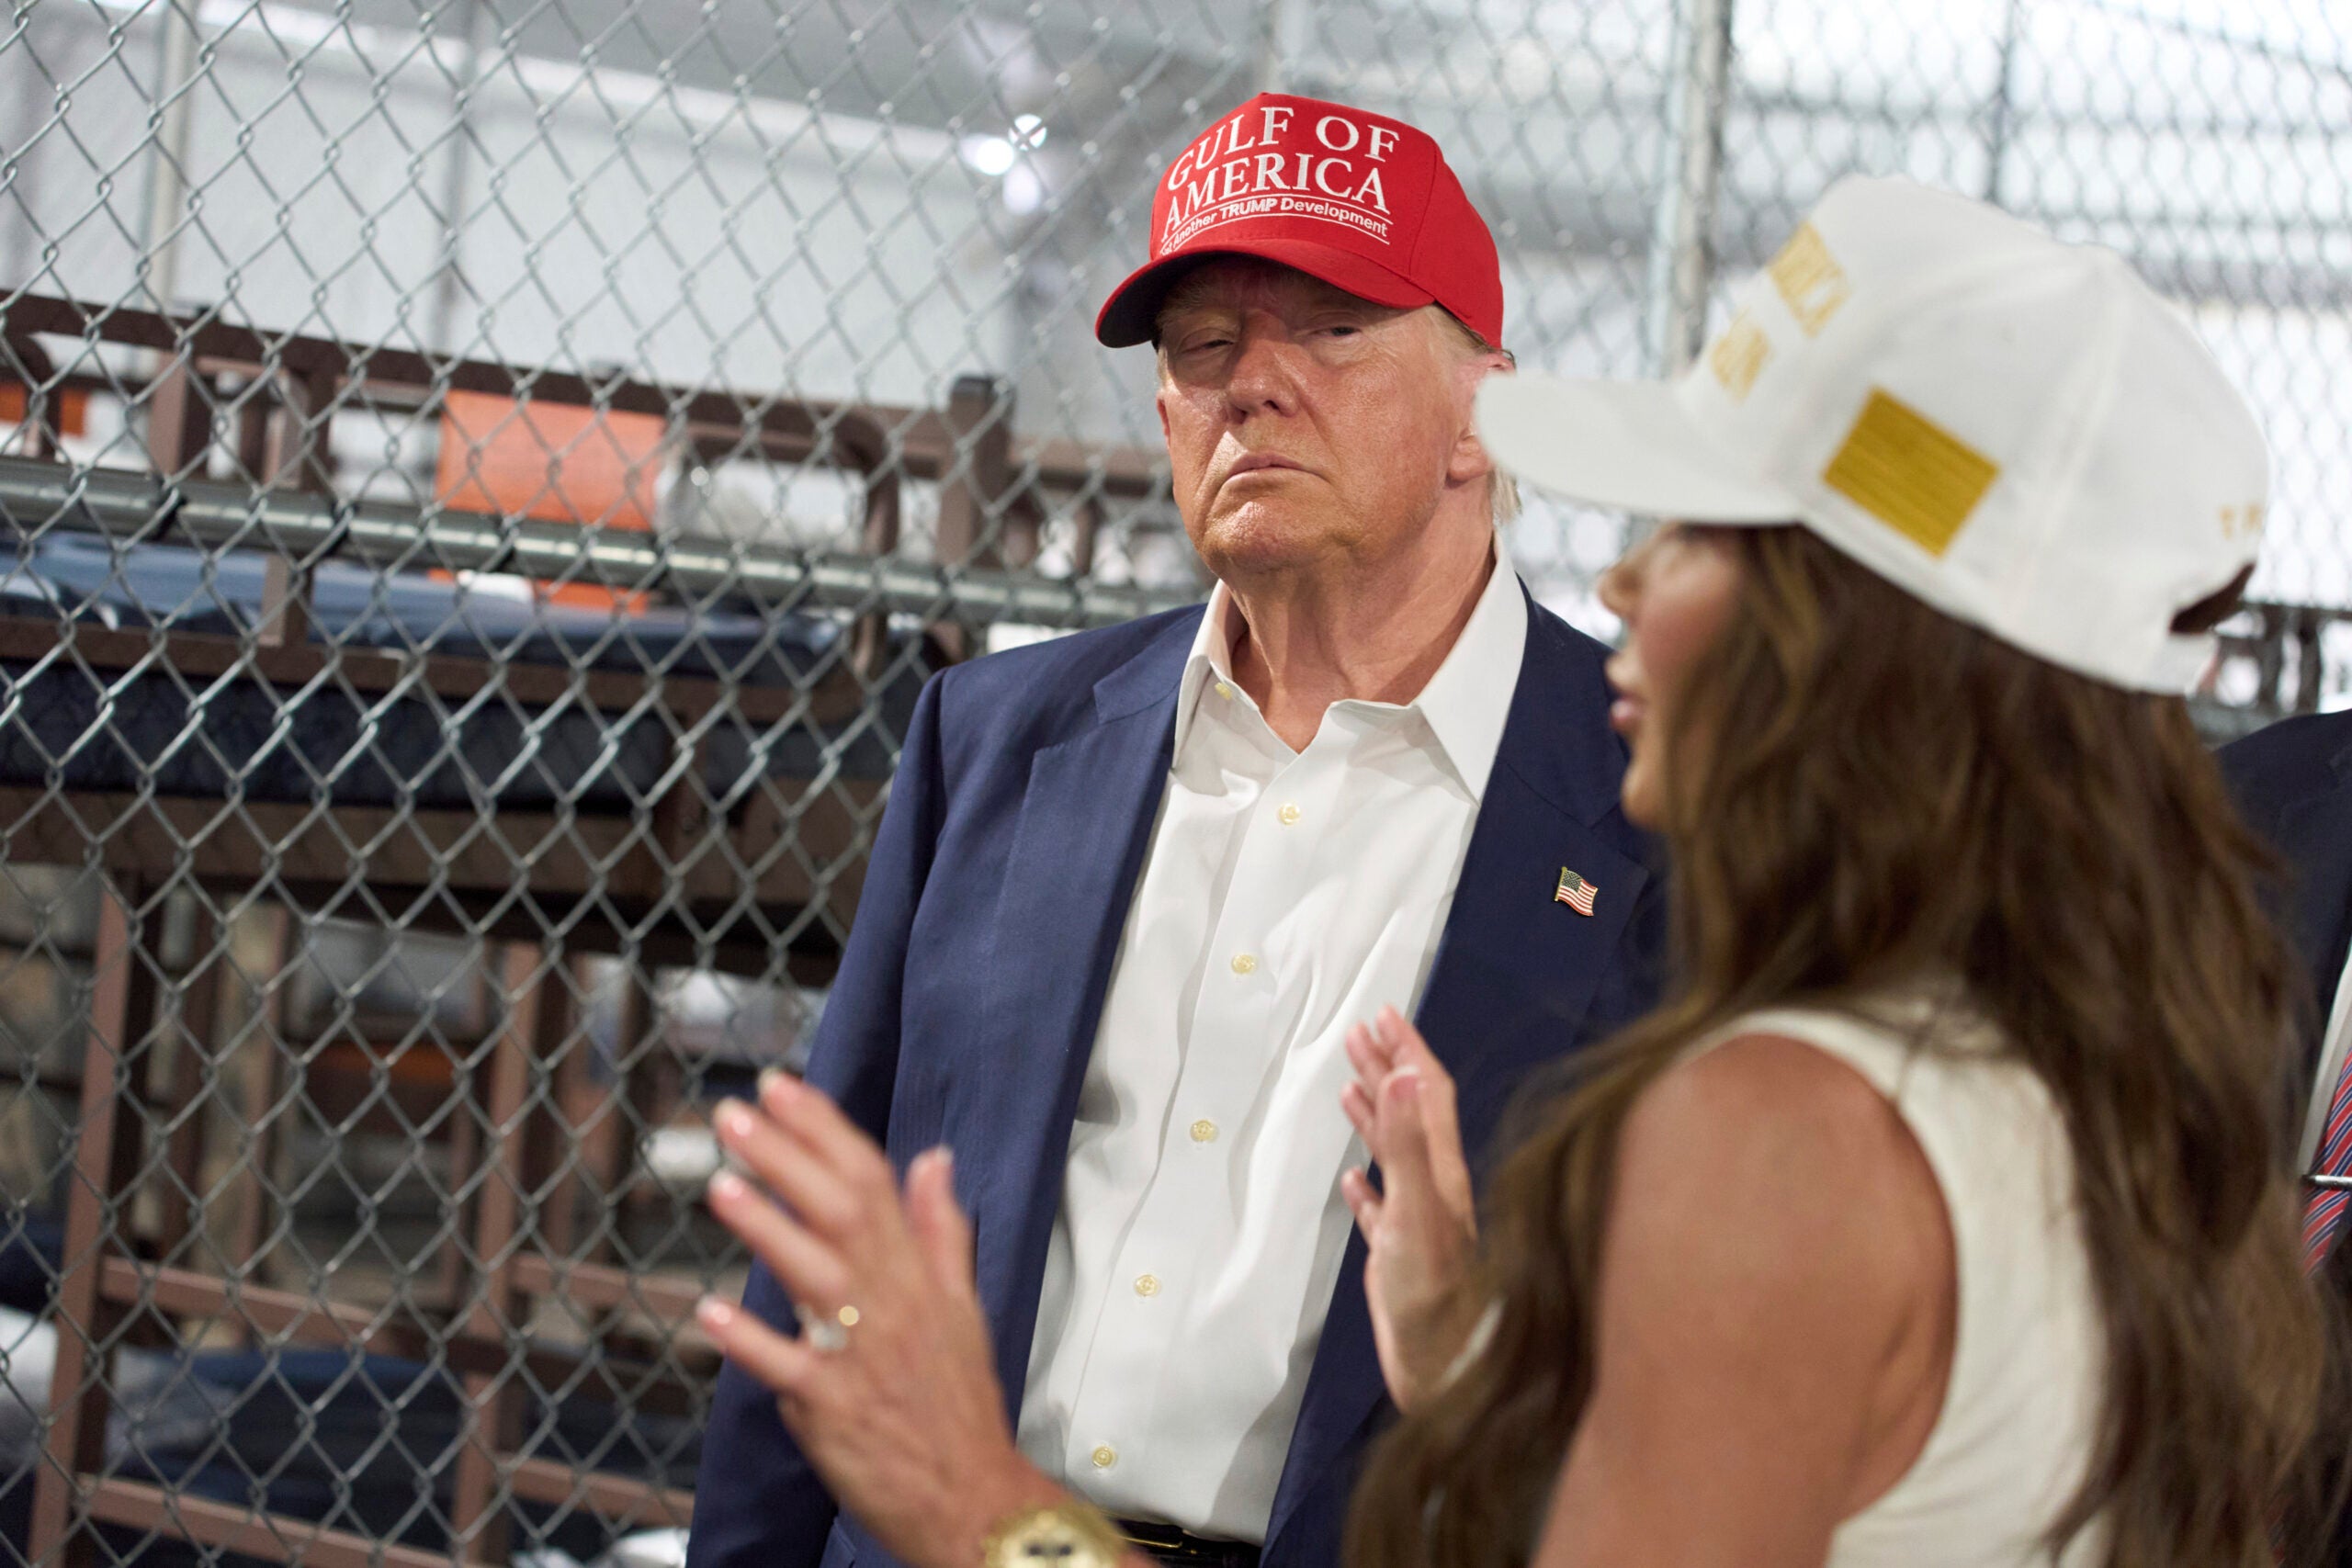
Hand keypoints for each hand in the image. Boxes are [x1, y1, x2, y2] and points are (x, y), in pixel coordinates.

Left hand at [697, 1073, 1060, 1567]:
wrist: (972, 1499)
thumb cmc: (958, 1403)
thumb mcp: (965, 1307)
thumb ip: (943, 1230)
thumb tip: (934, 1159)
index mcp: (919, 1276)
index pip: (873, 1182)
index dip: (824, 1130)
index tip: (782, 1088)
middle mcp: (892, 1304)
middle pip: (841, 1213)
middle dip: (787, 1157)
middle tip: (734, 1114)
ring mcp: (862, 1356)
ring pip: (816, 1277)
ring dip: (769, 1227)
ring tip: (721, 1184)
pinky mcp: (832, 1408)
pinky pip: (787, 1367)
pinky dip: (750, 1339)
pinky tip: (709, 1311)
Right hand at [1340, 1006, 1483, 1411]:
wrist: (1446, 1365)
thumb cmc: (1434, 1291)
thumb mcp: (1416, 1209)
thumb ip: (1406, 1143)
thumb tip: (1398, 1074)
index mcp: (1442, 1168)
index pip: (1424, 1092)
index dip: (1405, 1049)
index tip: (1381, 1014)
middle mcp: (1434, 1187)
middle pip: (1408, 1113)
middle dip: (1384, 1068)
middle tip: (1356, 1033)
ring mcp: (1417, 1221)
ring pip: (1394, 1155)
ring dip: (1373, 1116)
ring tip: (1348, 1086)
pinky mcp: (1400, 1255)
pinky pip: (1381, 1208)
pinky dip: (1365, 1185)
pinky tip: (1351, 1179)